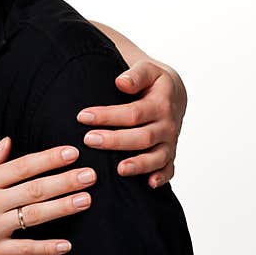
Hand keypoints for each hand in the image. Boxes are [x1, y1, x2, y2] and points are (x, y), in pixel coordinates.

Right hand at [0, 137, 95, 254]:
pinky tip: (65, 244)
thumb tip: (9, 143)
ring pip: (35, 215)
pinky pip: (24, 249)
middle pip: (35, 188)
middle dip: (65, 180)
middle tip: (90, 174)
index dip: (49, 158)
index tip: (70, 152)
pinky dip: (45, 247)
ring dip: (63, 207)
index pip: (22, 166)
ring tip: (86, 199)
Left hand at [76, 59, 186, 187]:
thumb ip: (136, 74)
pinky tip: (149, 185)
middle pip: (143, 137)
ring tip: (118, 169)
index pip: (133, 112)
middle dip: (115, 140)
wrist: (172, 93)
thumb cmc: (152, 81)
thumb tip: (121, 82)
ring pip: (157, 157)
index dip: (108, 116)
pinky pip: (169, 169)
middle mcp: (167, 124)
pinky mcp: (170, 154)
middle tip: (89, 140)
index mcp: (160, 103)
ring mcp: (169, 141)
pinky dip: (161, 178)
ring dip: (138, 164)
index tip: (82, 116)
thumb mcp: (147, 69)